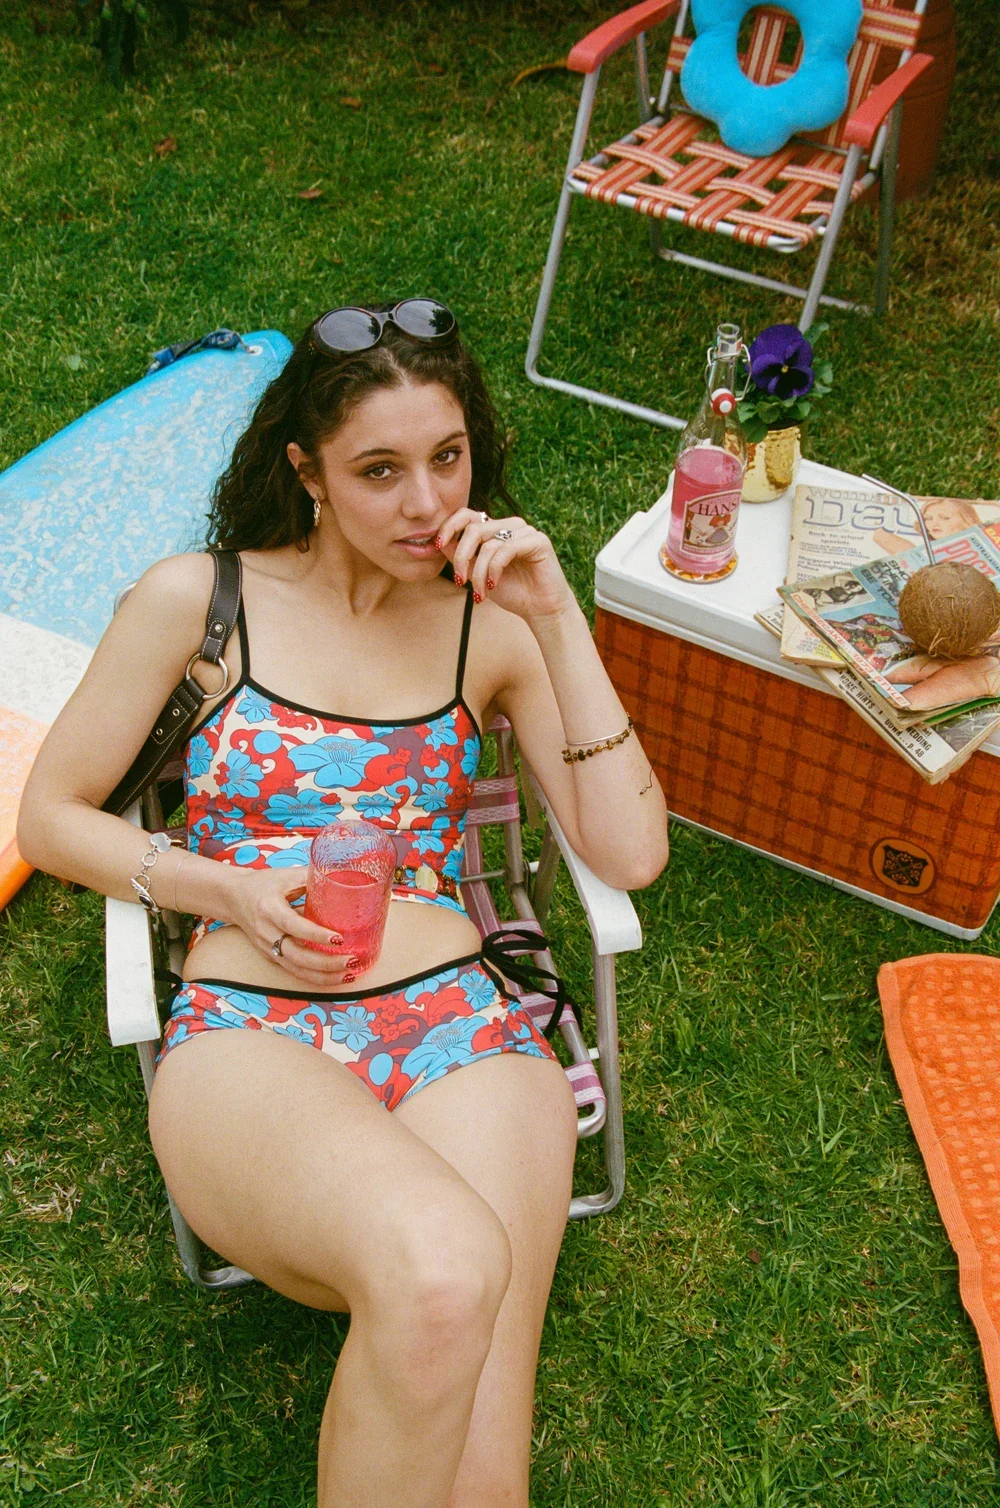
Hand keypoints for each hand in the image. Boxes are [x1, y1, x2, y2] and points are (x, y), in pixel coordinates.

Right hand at [228, 865, 362, 987]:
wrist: (233, 898)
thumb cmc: (263, 884)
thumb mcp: (286, 876)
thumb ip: (312, 878)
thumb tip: (343, 878)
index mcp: (269, 909)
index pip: (294, 926)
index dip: (316, 934)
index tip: (339, 938)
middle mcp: (267, 933)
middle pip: (296, 956)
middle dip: (325, 963)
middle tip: (351, 960)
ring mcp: (267, 948)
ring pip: (296, 969)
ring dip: (324, 976)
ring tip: (349, 975)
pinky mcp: (271, 957)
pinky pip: (294, 971)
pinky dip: (315, 977)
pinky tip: (336, 976)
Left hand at [436, 508, 574, 620]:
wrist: (540, 610)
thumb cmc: (511, 591)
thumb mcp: (477, 574)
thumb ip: (460, 556)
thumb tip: (436, 542)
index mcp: (495, 529)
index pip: (467, 515)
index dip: (449, 527)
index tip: (437, 545)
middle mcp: (510, 526)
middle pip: (474, 529)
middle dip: (461, 556)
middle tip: (459, 580)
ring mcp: (525, 531)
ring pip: (488, 543)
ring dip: (478, 572)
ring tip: (480, 593)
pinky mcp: (538, 541)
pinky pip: (506, 549)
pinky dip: (494, 569)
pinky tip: (493, 584)